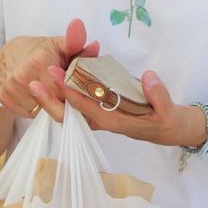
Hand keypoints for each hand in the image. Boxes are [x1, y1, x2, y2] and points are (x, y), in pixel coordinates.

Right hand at [0, 19, 98, 116]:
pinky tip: (38, 96)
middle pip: (53, 102)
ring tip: (51, 91)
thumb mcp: (58, 44)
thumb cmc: (37, 50)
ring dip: (51, 105)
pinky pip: (30, 115)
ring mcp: (11, 90)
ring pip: (42, 111)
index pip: (64, 88)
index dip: (74, 90)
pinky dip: (38, 109)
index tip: (78, 87)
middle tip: (68, 93)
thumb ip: (77, 45)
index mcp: (38, 61)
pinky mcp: (5, 100)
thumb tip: (95, 46)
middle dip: (64, 100)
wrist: (6, 56)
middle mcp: (22, 77)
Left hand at [31, 65, 206, 148]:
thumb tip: (148, 77)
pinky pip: (78, 104)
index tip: (58, 77)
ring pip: (71, 110)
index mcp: (115, 121)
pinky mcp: (102, 111)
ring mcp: (100, 117)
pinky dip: (66, 93)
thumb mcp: (169, 111)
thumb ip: (159, 95)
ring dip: (54, 96)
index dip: (71, 93)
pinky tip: (57, 79)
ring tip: (38, 78)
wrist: (171, 130)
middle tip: (35, 79)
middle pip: (71, 113)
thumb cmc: (168, 121)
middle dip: (52, 98)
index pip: (87, 107)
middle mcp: (102, 120)